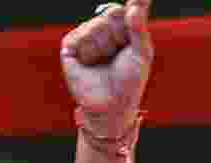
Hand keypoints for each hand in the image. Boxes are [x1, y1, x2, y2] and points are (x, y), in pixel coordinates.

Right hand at [60, 1, 154, 135]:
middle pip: (111, 13)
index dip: (128, 13)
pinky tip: (91, 62)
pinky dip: (89, 48)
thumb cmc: (130, 81)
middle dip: (119, 33)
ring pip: (96, 25)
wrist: (112, 105)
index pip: (122, 10)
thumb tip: (135, 3)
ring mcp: (85, 39)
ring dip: (105, 45)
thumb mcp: (141, 53)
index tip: (136, 12)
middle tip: (119, 53)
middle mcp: (102, 33)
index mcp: (121, 33)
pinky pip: (80, 35)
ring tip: (105, 62)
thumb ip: (139, 26)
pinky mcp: (70, 48)